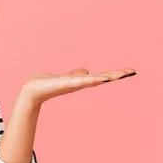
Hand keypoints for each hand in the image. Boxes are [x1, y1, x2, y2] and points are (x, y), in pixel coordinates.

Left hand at [21, 67, 136, 105]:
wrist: (32, 91)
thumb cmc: (48, 84)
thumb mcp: (65, 77)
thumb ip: (76, 75)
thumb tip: (86, 72)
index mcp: (81, 81)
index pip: (101, 76)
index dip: (114, 74)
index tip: (129, 71)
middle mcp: (79, 83)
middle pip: (101, 78)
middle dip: (116, 75)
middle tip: (131, 71)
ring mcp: (72, 84)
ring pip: (92, 80)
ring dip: (105, 76)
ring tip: (118, 75)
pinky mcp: (64, 83)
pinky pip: (79, 81)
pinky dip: (90, 79)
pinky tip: (100, 78)